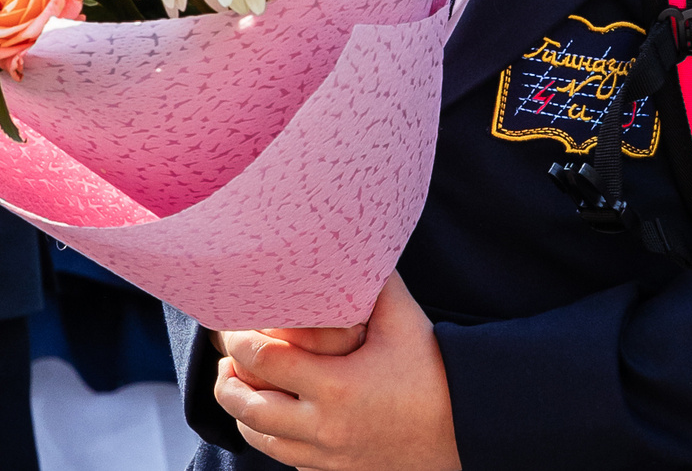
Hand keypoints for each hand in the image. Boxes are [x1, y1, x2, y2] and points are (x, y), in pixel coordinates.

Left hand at [216, 275, 457, 469]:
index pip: (265, 362)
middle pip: (250, 409)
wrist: (466, 427)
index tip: (230, 326)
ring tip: (238, 388)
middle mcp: (324, 427)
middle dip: (227, 382)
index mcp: (335, 386)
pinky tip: (271, 420)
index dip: (238, 341)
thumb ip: (373, 281)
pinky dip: (270, 439)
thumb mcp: (403, 319)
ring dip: (243, 414)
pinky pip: (287, 459)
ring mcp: (328, 455)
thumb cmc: (434, 370)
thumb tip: (353, 242)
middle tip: (224, 361)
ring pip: (262, 441)